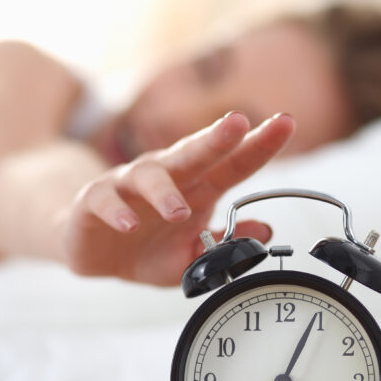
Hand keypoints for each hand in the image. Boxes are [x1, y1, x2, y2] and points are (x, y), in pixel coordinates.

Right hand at [60, 112, 294, 284]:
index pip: (232, 164)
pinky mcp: (94, 200)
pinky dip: (117, 211)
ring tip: (179, 211)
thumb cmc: (146, 248)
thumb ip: (224, 244)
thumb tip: (265, 231)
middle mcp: (166, 177)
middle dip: (216, 138)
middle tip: (239, 124)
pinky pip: (105, 200)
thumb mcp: (190, 256)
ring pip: (149, 174)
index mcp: (197, 188)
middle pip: (193, 153)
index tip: (286, 123)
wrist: (95, 253)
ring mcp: (128, 185)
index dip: (259, 145)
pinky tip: (128, 225)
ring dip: (164, 191)